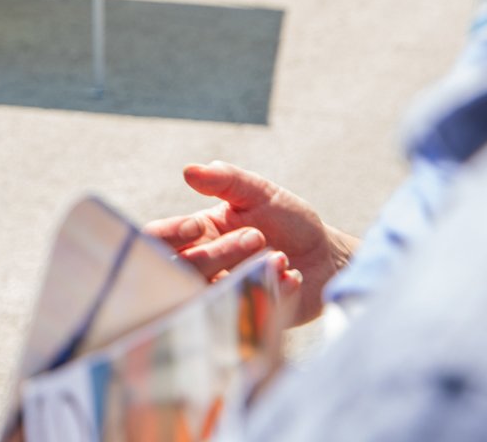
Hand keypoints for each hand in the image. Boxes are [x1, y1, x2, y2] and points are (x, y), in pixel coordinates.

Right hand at [144, 162, 352, 326]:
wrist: (329, 257)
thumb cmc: (287, 220)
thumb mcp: (258, 193)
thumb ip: (225, 180)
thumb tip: (189, 170)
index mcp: (195, 235)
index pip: (158, 239)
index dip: (169, 235)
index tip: (197, 225)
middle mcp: (203, 267)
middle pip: (184, 268)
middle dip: (218, 253)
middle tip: (257, 236)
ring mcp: (225, 294)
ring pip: (210, 293)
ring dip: (244, 272)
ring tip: (280, 256)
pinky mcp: (250, 316)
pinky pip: (248, 310)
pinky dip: (272, 290)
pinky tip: (292, 276)